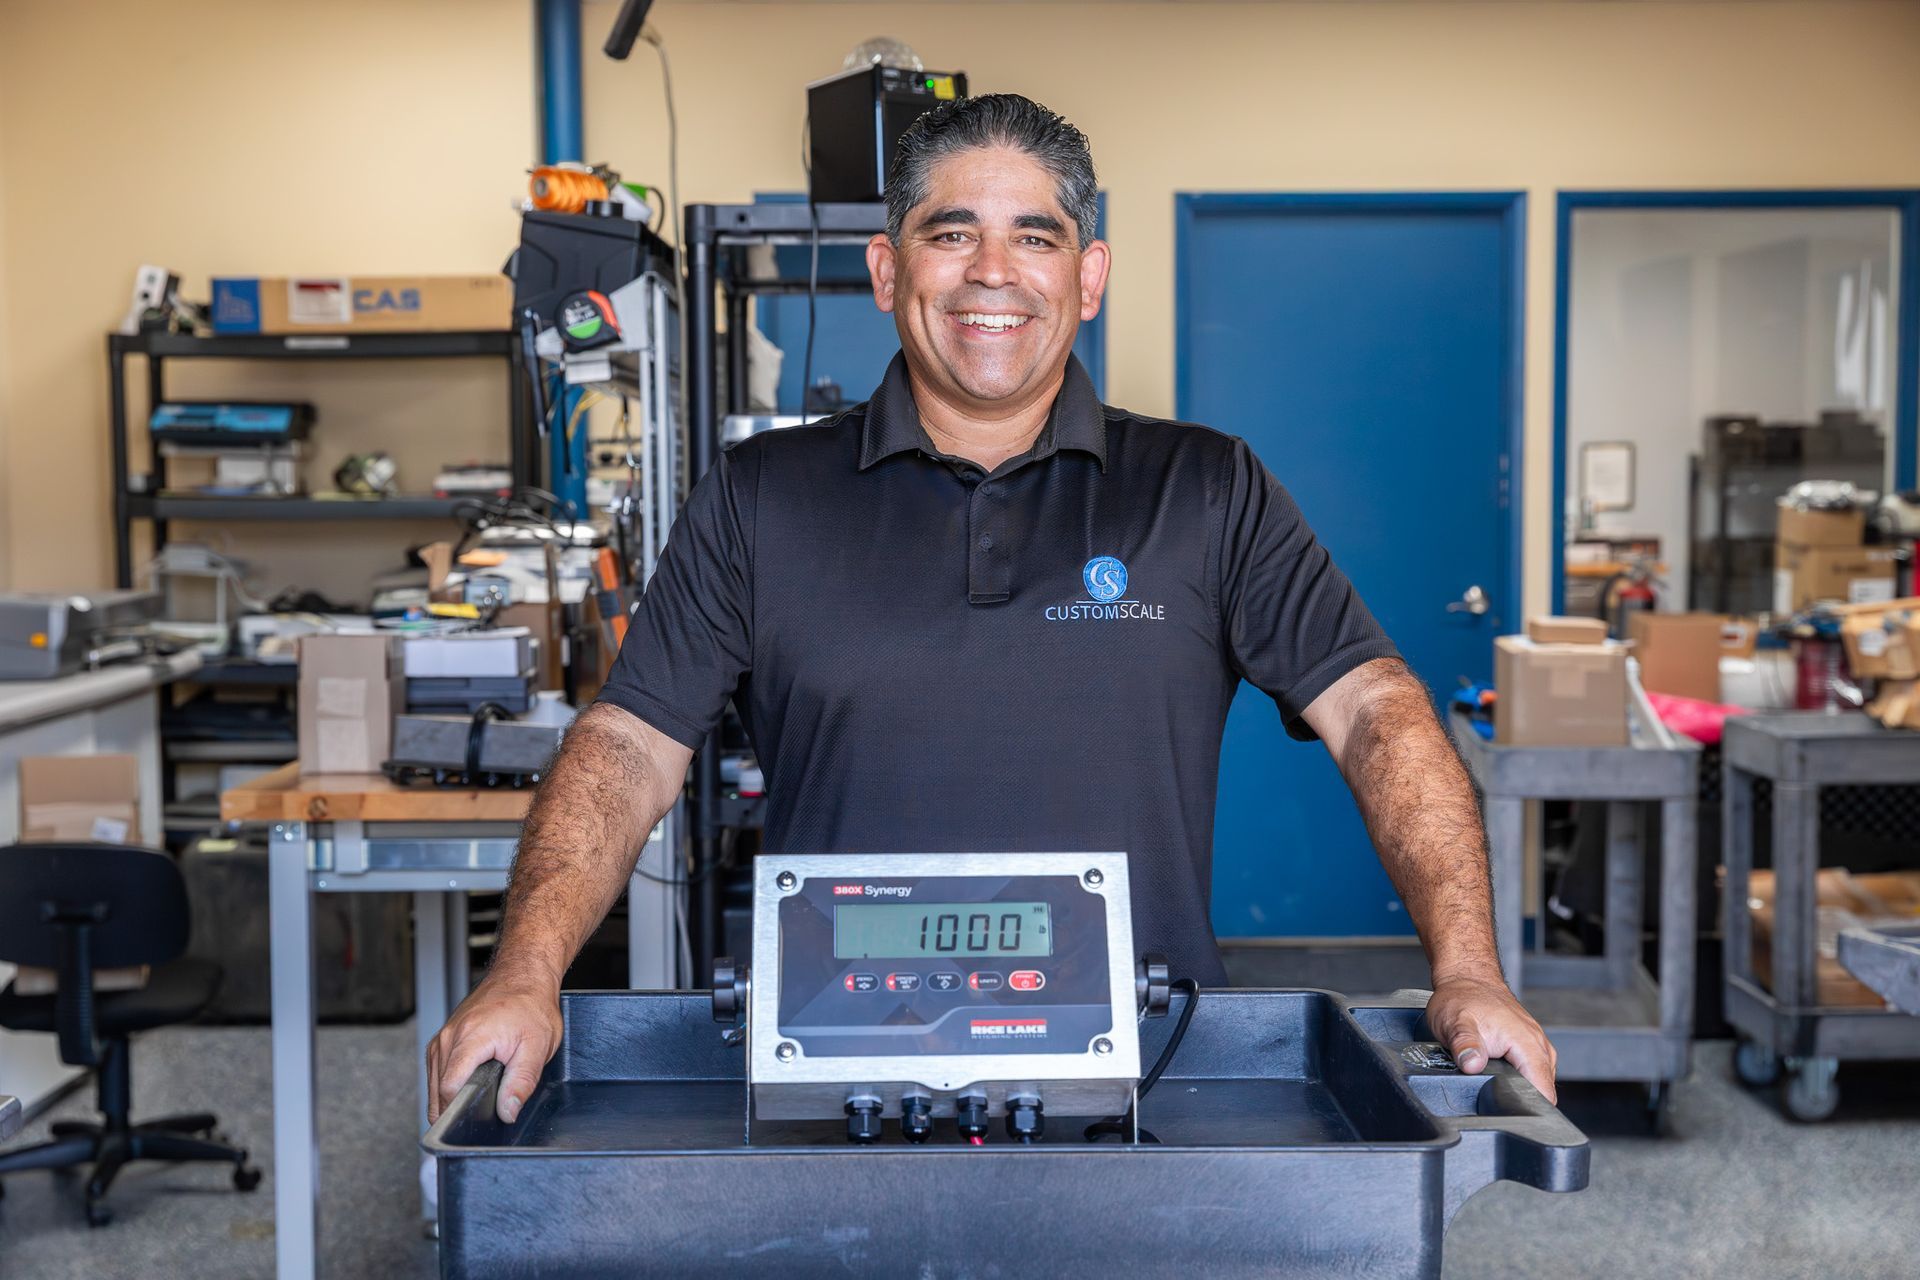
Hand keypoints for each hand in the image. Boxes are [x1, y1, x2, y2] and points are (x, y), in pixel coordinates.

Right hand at [426, 975, 563, 1123]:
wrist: (523, 975)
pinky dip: (449, 1082)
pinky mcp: (444, 1037)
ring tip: (478, 1092)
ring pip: (434, 1083)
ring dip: (451, 1095)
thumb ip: (522, 1082)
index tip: (475, 1118)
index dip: (461, 1110)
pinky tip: (468, 1083)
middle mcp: (449, 1037)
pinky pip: (438, 1070)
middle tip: (483, 1107)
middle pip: (437, 1090)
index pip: (449, 1089)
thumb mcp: (538, 1046)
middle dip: (456, 1106)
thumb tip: (508, 1112)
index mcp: (469, 1038)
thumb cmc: (531, 1004)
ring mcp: (443, 1036)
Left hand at [1425, 971, 1558, 1103]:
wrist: (1467, 978)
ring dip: (1519, 1089)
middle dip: (1522, 1102)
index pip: (1544, 1091)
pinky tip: (1499, 1078)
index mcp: (1527, 1044)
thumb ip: (1464, 1045)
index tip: (1510, 1115)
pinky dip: (1518, 1079)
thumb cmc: (1462, 997)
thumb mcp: (1455, 1022)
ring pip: (1537, 1082)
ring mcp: (1536, 1046)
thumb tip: (1473, 1065)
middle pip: (1543, 1091)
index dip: (1529, 1108)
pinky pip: (1531, 1072)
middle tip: (1494, 1102)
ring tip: (1494, 1088)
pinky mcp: (1529, 1047)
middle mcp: (1539, 1046)